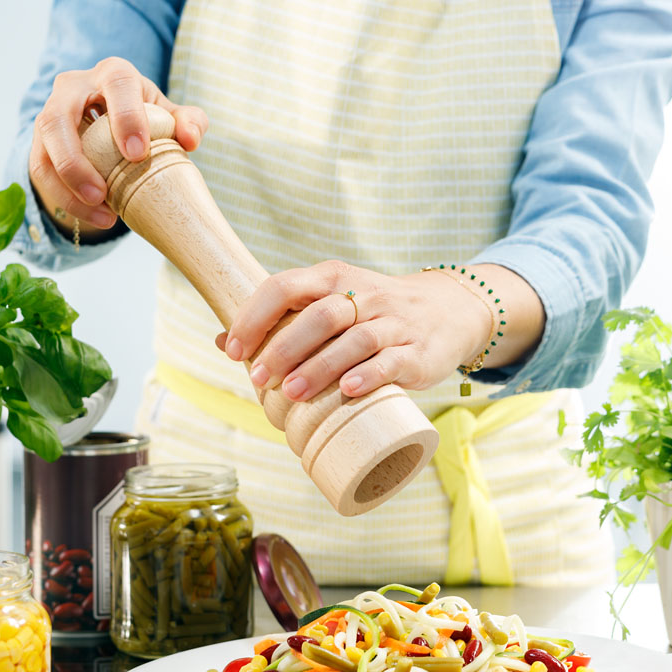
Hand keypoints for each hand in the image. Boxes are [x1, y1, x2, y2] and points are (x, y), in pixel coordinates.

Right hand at [28, 57, 208, 236]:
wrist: (116, 127)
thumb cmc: (148, 120)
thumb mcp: (172, 118)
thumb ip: (189, 122)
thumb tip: (191, 139)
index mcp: (114, 74)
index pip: (116, 83)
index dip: (126, 116)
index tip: (137, 154)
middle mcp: (75, 86)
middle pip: (59, 115)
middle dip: (75, 159)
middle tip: (102, 194)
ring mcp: (51, 112)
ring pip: (44, 146)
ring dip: (67, 184)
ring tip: (102, 214)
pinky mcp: (41, 141)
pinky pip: (41, 169)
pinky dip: (65, 197)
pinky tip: (96, 217)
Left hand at [218, 261, 538, 401]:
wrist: (449, 311)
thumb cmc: (374, 314)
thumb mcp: (332, 304)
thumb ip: (284, 320)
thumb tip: (223, 343)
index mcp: (334, 278)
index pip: (286, 286)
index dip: (254, 317)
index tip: (235, 350)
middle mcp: (363, 295)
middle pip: (319, 315)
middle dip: (284, 347)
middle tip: (260, 378)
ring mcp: (392, 323)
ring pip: (354, 340)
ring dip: (320, 367)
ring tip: (293, 394)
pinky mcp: (416, 351)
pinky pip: (390, 361)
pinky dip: (367, 375)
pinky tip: (348, 391)